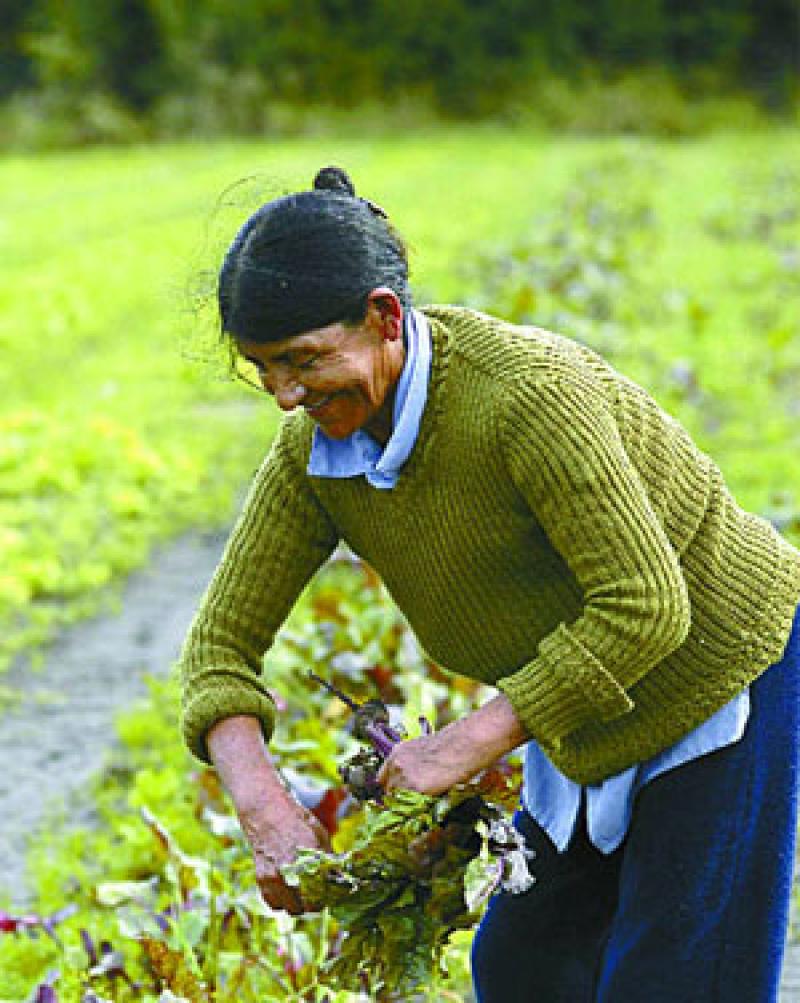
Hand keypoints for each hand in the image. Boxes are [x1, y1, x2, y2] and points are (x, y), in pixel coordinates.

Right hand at [205, 716, 331, 913]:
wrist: (267, 811)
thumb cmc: (297, 820)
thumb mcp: (320, 834)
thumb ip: (329, 858)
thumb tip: (340, 876)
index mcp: (312, 856)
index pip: (328, 891)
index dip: (333, 895)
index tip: (334, 892)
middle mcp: (293, 869)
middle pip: (311, 907)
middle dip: (318, 903)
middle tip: (320, 895)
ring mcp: (275, 876)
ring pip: (293, 909)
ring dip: (300, 905)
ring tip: (304, 895)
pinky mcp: (262, 879)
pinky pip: (274, 904)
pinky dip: (282, 902)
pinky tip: (288, 892)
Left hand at [376, 694, 527, 795]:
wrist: (464, 744)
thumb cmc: (451, 746)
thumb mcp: (423, 751)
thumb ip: (411, 766)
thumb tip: (410, 783)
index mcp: (396, 754)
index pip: (382, 780)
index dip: (391, 791)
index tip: (398, 799)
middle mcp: (395, 764)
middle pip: (388, 792)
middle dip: (398, 801)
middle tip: (412, 806)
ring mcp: (403, 776)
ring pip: (397, 802)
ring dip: (407, 807)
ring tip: (424, 807)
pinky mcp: (415, 788)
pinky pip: (410, 806)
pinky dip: (418, 810)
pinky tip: (429, 806)